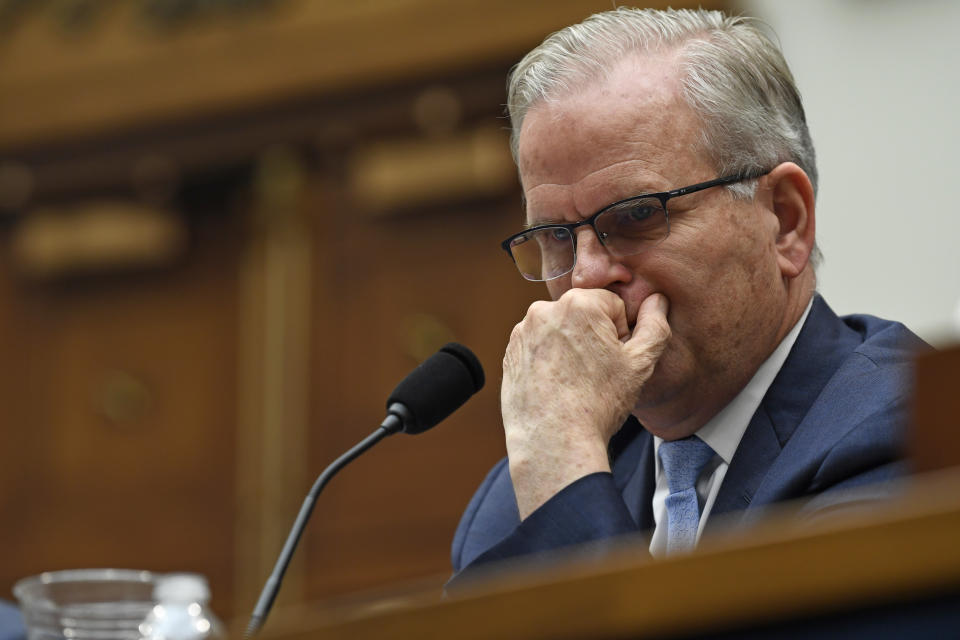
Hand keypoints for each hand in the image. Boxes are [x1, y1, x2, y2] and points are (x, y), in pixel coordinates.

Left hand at [502, 289, 670, 518]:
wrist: (552, 441)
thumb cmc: (598, 403)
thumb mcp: (640, 364)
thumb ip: (655, 326)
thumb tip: (658, 300)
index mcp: (578, 303)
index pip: (613, 306)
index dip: (620, 334)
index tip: (613, 359)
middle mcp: (544, 309)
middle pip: (585, 315)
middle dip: (595, 337)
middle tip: (596, 372)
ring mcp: (523, 331)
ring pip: (562, 330)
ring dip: (572, 347)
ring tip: (576, 381)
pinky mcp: (510, 351)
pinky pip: (540, 346)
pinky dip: (550, 360)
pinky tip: (557, 385)